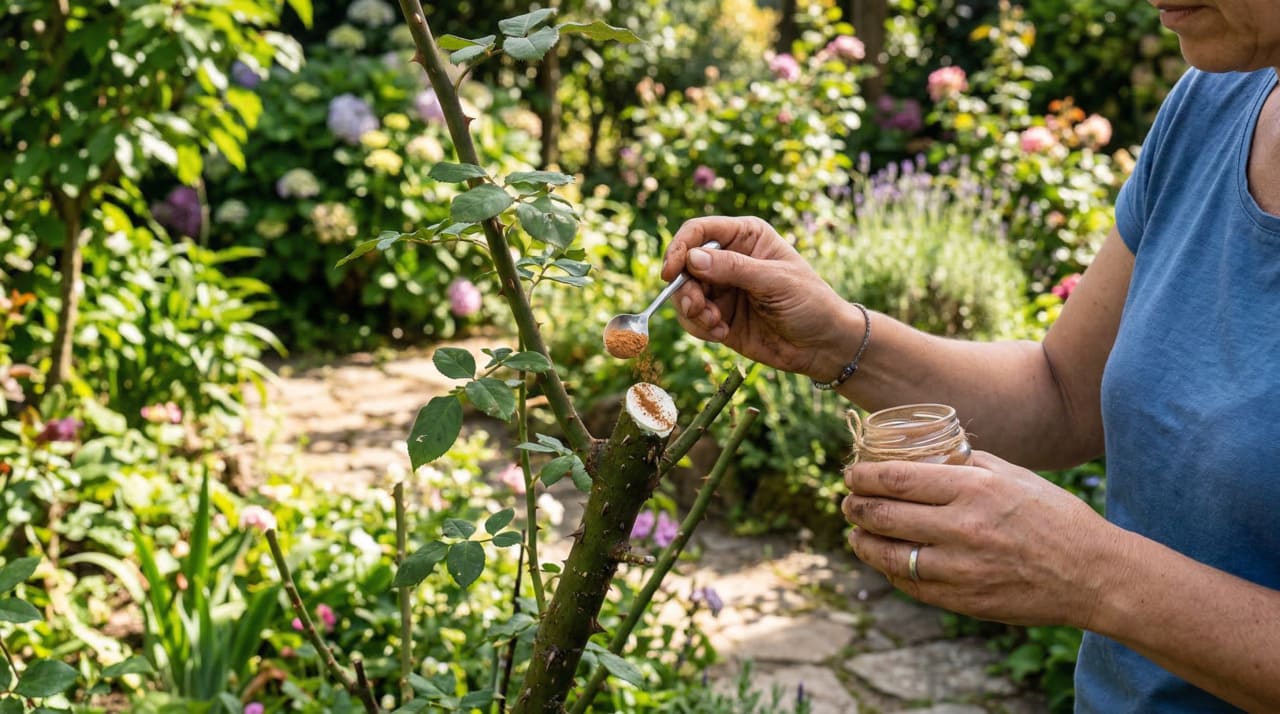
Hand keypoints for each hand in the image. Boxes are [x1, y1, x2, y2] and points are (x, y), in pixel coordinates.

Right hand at [661, 216, 852, 377]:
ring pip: (684, 294)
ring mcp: (722, 289)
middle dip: (685, 289)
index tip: (671, 273)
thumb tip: (692, 258)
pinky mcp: (719, 316)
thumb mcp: (775, 281)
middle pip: (684, 265)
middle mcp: (728, 259)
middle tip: (698, 308)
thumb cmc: (810, 302)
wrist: (823, 345)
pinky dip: (700, 327)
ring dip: (693, 311)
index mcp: (745, 237)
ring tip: (716, 325)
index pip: (699, 231)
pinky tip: (722, 334)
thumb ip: (734, 269)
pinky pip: (692, 319)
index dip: (680, 248)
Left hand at [841, 451, 1119, 627]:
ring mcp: (960, 570)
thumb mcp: (1014, 476)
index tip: (850, 473)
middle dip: (855, 507)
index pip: (896, 480)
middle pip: (884, 516)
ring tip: (856, 533)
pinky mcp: (963, 601)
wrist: (1093, 574)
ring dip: (862, 542)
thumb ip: (969, 463)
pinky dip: (890, 571)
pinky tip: (886, 560)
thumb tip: (929, 453)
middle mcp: (962, 529)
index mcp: (974, 490)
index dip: (863, 476)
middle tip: (847, 501)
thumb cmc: (1055, 518)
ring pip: (888, 555)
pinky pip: (910, 585)